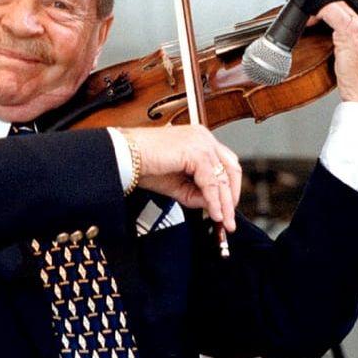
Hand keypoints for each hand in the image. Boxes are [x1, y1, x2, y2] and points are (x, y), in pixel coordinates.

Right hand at [119, 125, 240, 229]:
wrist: (125, 156)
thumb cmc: (144, 165)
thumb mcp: (176, 185)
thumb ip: (196, 194)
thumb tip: (213, 206)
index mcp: (199, 139)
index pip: (224, 163)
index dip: (228, 187)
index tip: (226, 207)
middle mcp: (203, 137)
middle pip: (231, 168)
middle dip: (231, 196)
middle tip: (230, 218)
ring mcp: (202, 142)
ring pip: (223, 177)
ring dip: (224, 202)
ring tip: (224, 220)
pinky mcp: (197, 152)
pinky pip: (211, 182)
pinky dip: (214, 200)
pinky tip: (214, 213)